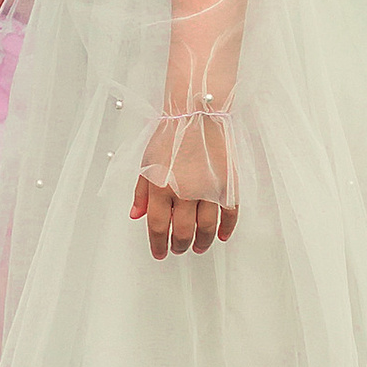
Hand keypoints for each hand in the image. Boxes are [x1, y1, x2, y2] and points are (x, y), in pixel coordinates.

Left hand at [131, 110, 237, 257]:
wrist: (196, 113)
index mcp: (160, 187)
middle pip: (183, 232)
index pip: (158, 227)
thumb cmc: (170, 135)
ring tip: (198, 247)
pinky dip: (226, 229)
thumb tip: (136, 216)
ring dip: (202, 243)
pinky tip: (221, 236)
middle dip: (179, 246)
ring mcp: (208, 189)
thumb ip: (141, 192)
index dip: (158, 245)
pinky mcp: (227, 184)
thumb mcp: (147, 163)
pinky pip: (230, 214)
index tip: (160, 253)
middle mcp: (184, 192)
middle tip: (178, 249)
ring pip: (206, 228)